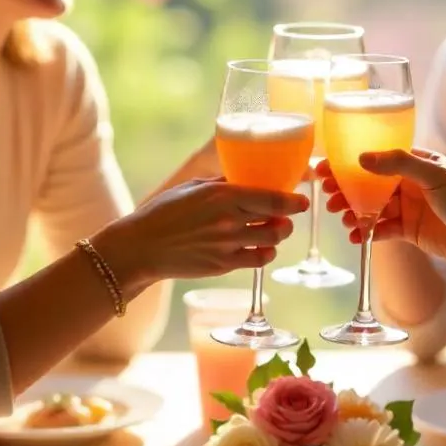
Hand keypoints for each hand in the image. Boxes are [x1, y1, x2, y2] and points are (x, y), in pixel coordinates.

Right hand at [97, 178, 309, 289]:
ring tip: (274, 230)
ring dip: (278, 235)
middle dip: (287, 218)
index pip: (273, 199)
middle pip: (277, 221)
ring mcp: (228, 245)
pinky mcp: (224, 265)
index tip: (302, 200)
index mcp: (223, 196)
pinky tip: (262, 247)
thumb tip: (247, 180)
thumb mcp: (194, 187)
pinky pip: (258, 260)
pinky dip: (266, 253)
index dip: (293, 201)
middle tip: (286, 215)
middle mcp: (230, 221)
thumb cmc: (164, 212)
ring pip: (272, 241)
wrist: (143, 246)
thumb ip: (223, 185)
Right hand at [317, 149, 445, 262]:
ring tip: (342, 218)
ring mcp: (408, 207)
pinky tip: (355, 237)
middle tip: (327, 195)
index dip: (351, 162)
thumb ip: (399, 164)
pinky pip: (381, 229)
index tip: (327, 167)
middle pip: (370, 184)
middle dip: (346, 189)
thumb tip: (362, 158)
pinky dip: (367, 233)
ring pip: (372, 207)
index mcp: (417, 163)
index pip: (378, 158)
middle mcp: (410, 183)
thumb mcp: (434, 175)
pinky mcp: (408, 230)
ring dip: (354, 211)